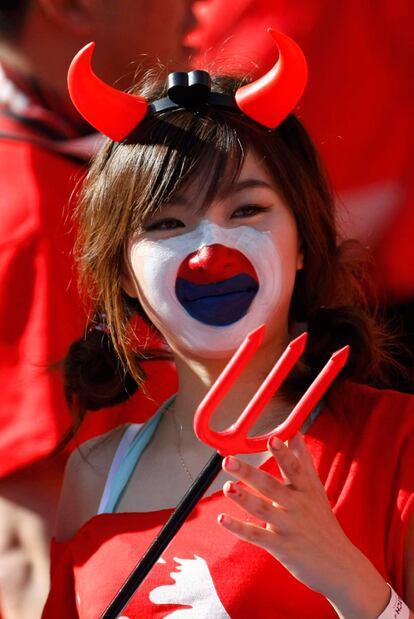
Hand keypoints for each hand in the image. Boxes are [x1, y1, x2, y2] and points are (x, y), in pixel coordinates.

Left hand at [218, 434, 387, 615]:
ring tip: (227, 487)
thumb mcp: (317, 491)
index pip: (294, 468)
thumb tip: (295, 433)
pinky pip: (258, 536)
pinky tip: (222, 518)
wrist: (342, 568)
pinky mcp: (282, 547)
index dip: (283, 454)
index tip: (272, 439)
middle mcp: (298, 506)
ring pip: (263, 510)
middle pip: (271, 487)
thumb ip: (303, 462)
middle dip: (249, 473)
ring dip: (244, 498)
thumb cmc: (323, 523)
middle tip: (228, 460)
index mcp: (306, 490)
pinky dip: (240, 528)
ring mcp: (290, 527)